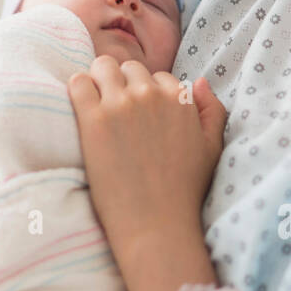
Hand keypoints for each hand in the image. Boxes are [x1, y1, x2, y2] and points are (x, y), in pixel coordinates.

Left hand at [67, 59, 226, 269]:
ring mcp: (120, 105)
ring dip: (99, 82)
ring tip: (98, 108)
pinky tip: (82, 111)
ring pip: (102, 67)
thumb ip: (212, 110)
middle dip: (123, 85)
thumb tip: (198, 81)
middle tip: (117, 113)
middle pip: (129, 68)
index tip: (141, 117)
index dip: (148, 95)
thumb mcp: (212, 147)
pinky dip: (78, 90)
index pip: (158, 76)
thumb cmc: (184, 190)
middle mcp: (150, 95)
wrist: (154, 223)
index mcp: (179, 98)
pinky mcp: (92, 119)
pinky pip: (78, 83)